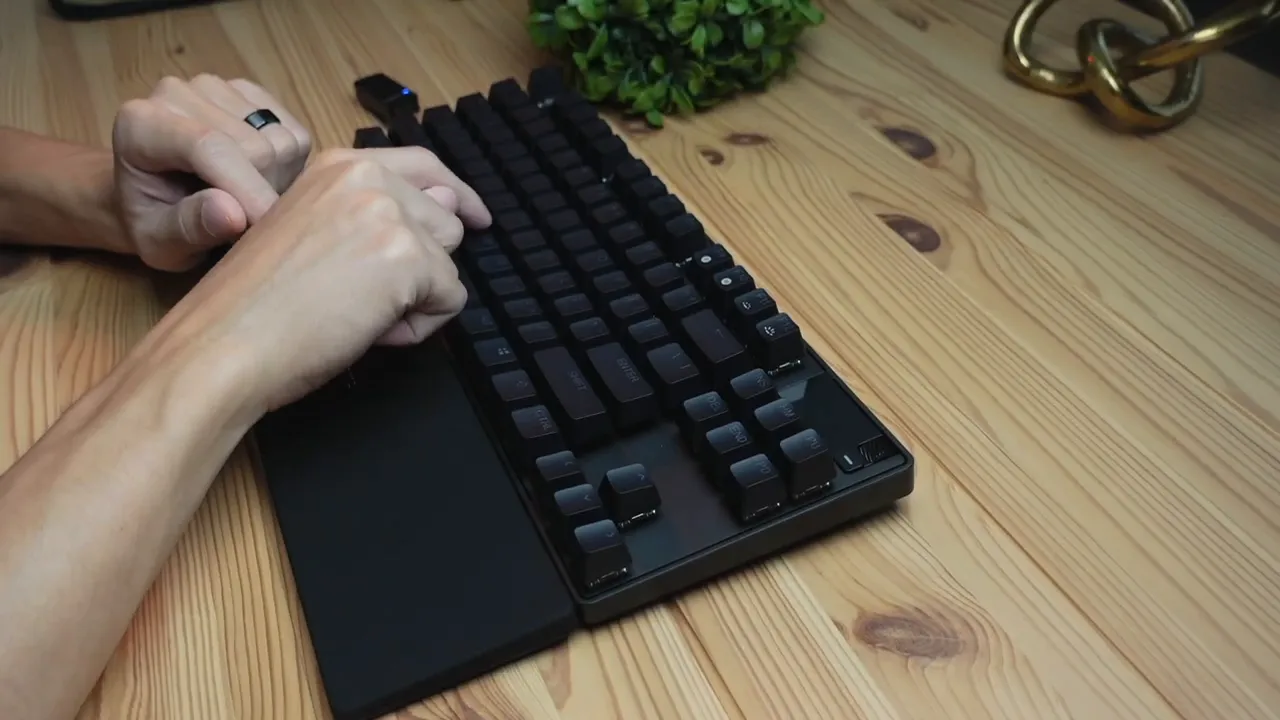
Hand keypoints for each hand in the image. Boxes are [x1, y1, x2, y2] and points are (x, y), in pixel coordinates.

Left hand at [110, 75, 312, 270]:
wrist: (152, 196)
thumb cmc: (152, 223)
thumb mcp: (159, 244)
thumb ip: (188, 229)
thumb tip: (233, 215)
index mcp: (140, 125)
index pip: (209, 146)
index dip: (247, 188)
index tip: (267, 227)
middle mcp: (177, 93)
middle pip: (254, 148)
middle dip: (260, 194)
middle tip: (242, 223)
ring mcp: (216, 88)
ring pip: (281, 141)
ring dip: (277, 183)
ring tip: (246, 201)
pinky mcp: (248, 92)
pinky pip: (295, 134)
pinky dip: (288, 166)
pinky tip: (258, 178)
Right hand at [149, 146, 490, 411]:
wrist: (223, 342)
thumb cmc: (253, 304)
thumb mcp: (313, 233)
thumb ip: (376, 212)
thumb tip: (453, 202)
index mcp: (337, 166)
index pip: (424, 166)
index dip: (455, 195)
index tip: (476, 216)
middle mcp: (367, 177)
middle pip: (445, 222)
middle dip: (417, 267)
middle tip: (355, 296)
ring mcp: (389, 214)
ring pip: (449, 262)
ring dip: (415, 298)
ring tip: (354, 312)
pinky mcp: (408, 257)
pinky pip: (450, 300)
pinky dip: (417, 328)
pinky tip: (365, 330)